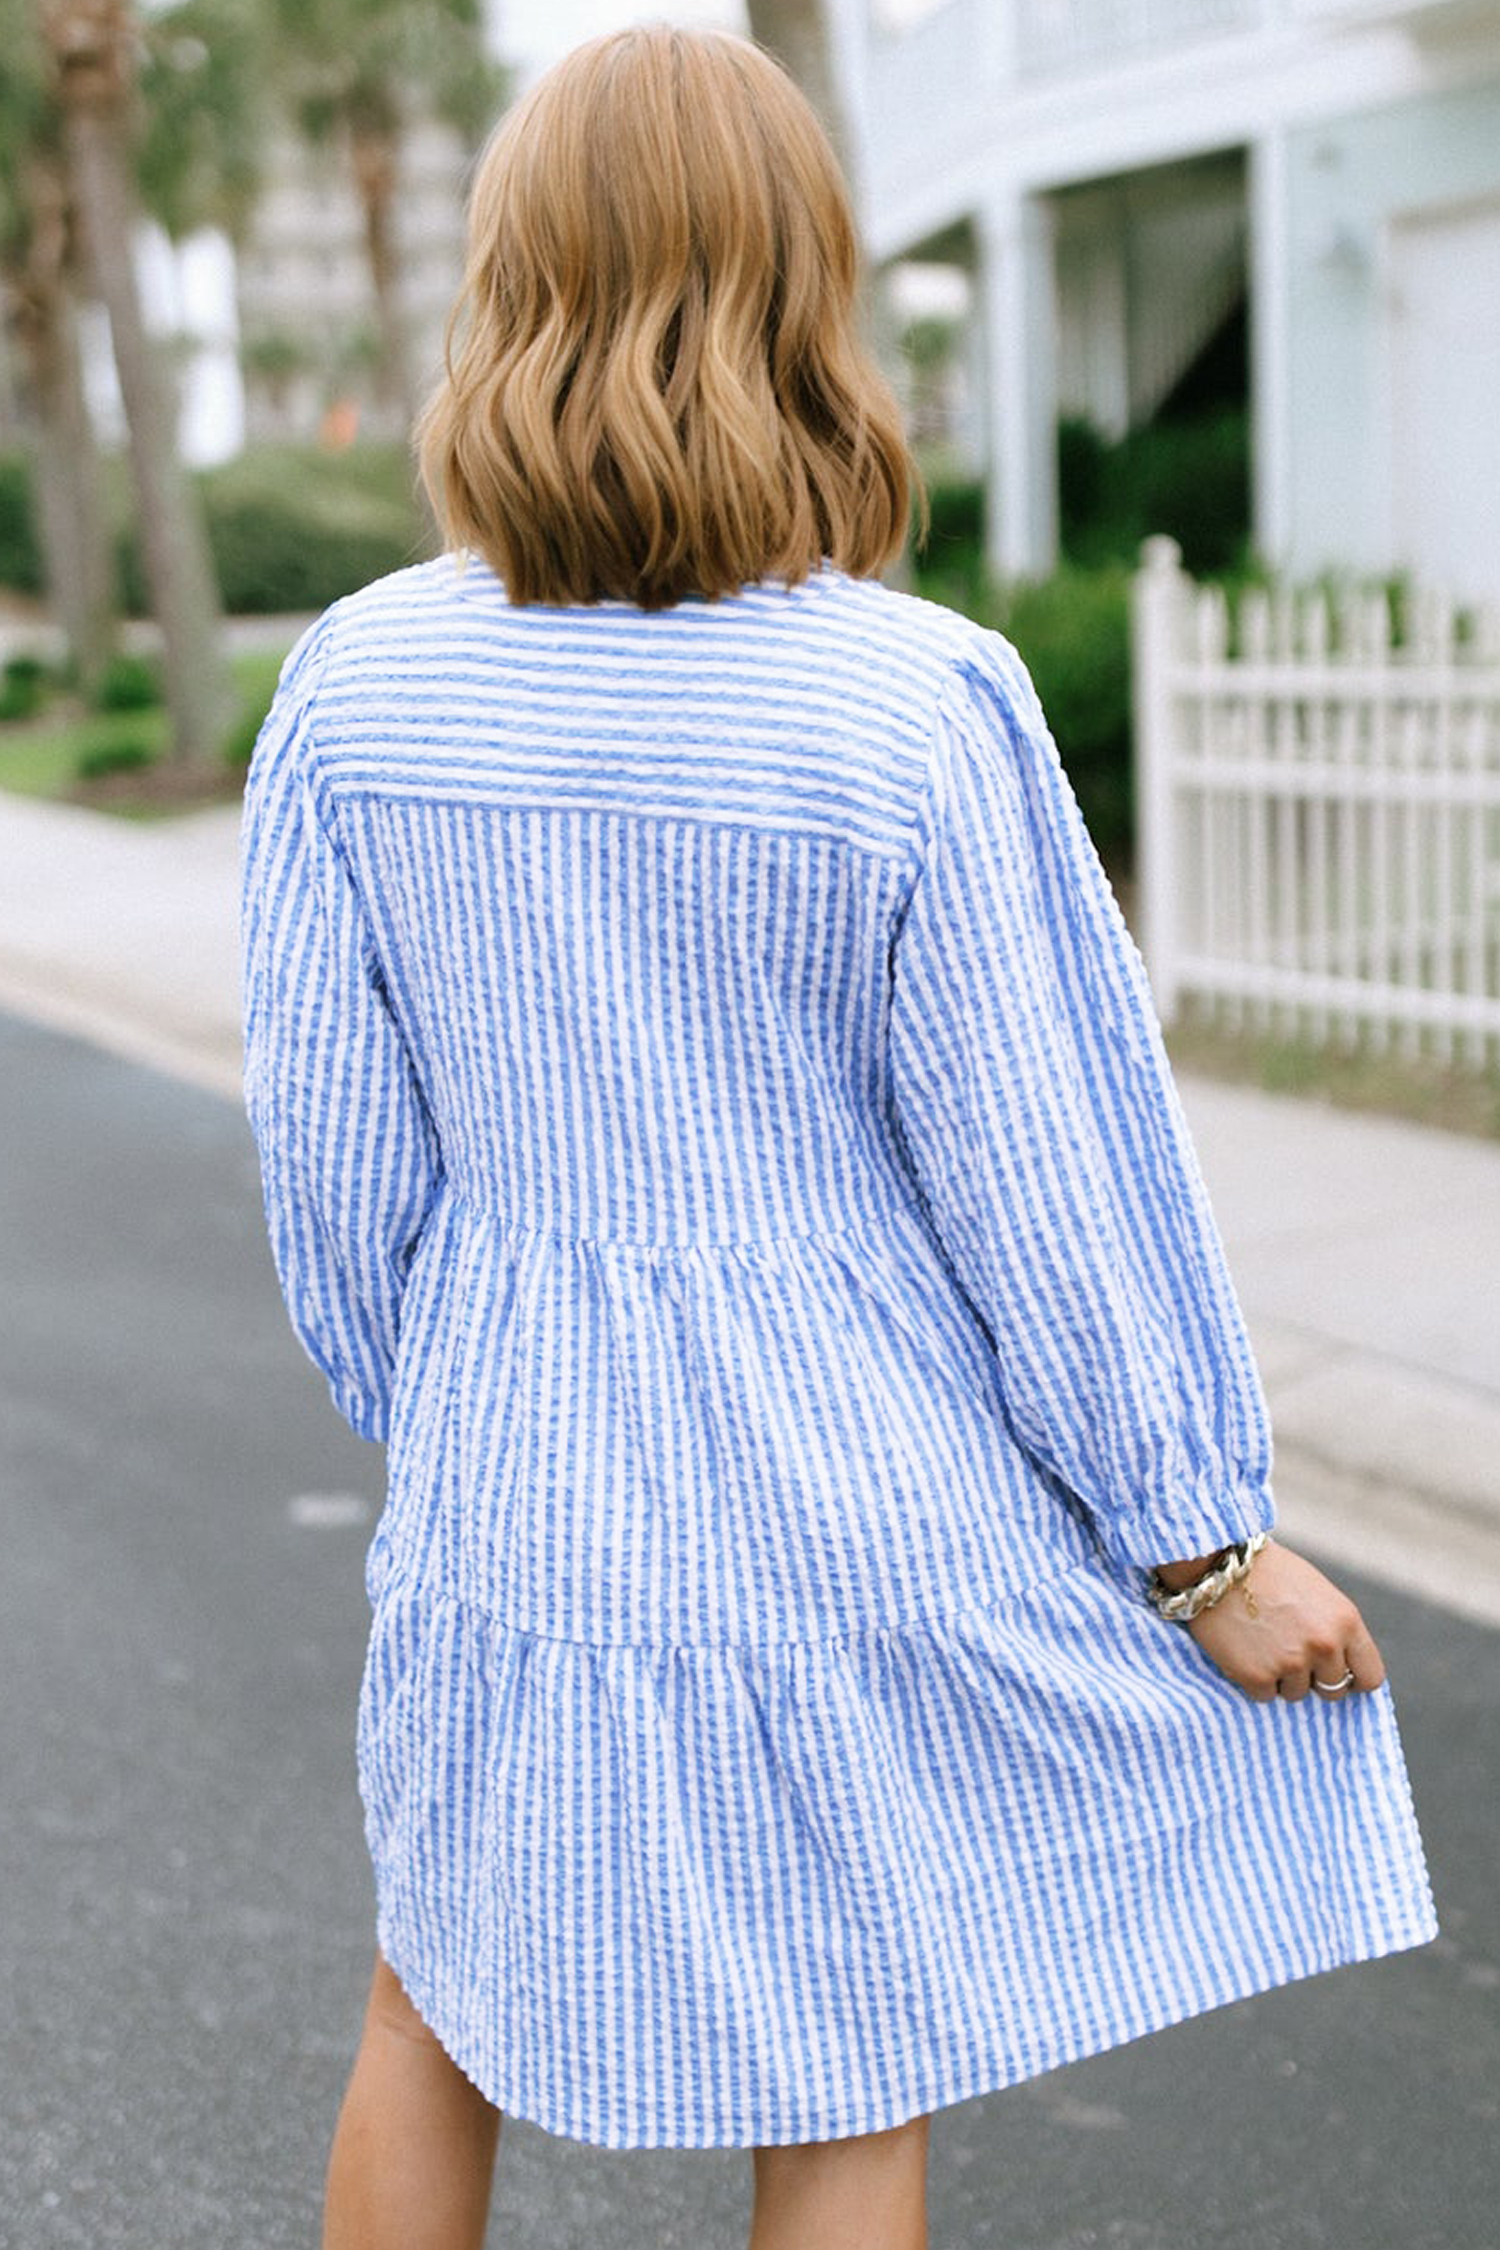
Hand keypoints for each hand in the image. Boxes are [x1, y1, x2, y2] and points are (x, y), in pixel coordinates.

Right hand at [1179, 1540, 1385, 1703]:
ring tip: (1263, 1643)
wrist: (1216, 1564)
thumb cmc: (1268, 1572)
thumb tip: (1343, 1667)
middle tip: (1291, 1652)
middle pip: (1334, 1690)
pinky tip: (1245, 1650)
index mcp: (1345, 1622)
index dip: (1353, 1677)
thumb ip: (1335, 1629)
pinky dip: (1254, 1679)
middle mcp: (1324, 1646)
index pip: (1370, 1676)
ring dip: (1282, 1677)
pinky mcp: (1257, 1676)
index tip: (1338, 1673)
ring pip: (1297, 1693)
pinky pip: (1265, 1695)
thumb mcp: (1318, 1593)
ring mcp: (1291, 1664)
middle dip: (1315, 1677)